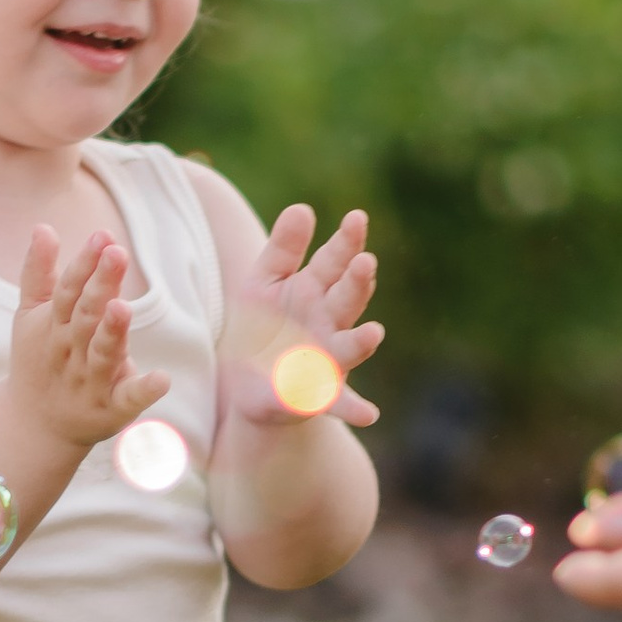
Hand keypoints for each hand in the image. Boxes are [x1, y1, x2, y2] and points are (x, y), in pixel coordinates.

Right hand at [9, 225, 169, 450]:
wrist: (34, 425)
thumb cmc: (41, 360)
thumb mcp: (33, 317)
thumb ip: (39, 274)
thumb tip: (43, 227)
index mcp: (54, 326)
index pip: (68, 291)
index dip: (83, 265)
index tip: (102, 237)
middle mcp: (70, 352)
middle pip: (85, 316)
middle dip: (99, 286)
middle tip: (116, 254)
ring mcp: (89, 382)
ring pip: (101, 354)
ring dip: (111, 332)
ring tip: (122, 307)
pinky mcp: (110, 409)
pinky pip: (127, 399)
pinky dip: (143, 390)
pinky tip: (162, 379)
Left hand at [220, 201, 381, 430]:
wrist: (247, 382)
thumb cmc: (262, 324)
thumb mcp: (263, 282)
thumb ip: (283, 248)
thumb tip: (302, 207)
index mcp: (316, 290)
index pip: (336, 260)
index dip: (347, 240)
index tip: (356, 218)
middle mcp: (329, 322)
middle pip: (348, 298)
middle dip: (357, 282)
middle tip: (365, 263)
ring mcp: (327, 358)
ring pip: (350, 347)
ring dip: (362, 341)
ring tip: (374, 333)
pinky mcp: (315, 393)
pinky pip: (338, 402)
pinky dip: (354, 408)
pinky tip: (369, 414)